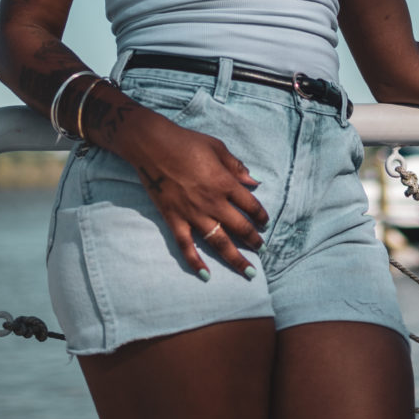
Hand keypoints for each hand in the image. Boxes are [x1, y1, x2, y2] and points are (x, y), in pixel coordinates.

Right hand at [125, 109, 268, 280]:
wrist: (153, 146)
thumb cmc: (187, 143)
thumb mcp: (218, 147)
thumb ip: (236, 166)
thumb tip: (253, 182)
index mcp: (224, 183)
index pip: (251, 205)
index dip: (261, 216)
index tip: (265, 222)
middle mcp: (212, 203)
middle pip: (240, 227)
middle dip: (254, 240)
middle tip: (262, 248)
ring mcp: (193, 214)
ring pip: (218, 242)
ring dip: (235, 258)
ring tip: (248, 271)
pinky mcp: (174, 220)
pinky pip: (186, 246)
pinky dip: (195, 262)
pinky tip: (206, 275)